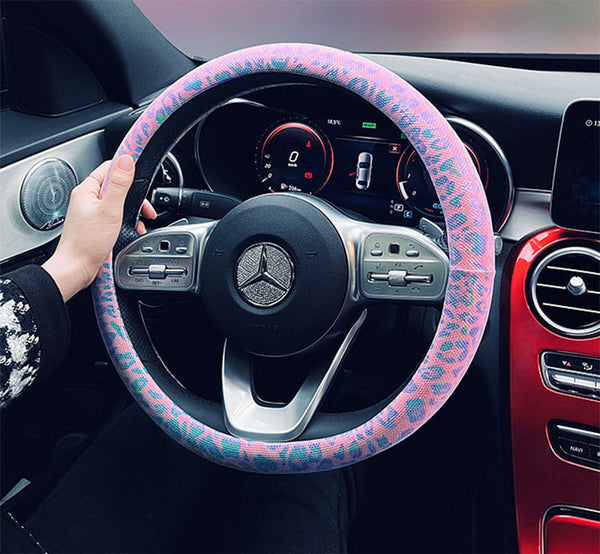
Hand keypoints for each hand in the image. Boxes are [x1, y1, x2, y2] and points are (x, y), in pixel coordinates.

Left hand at [42, 155, 156, 301]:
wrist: (76, 268)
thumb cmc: (87, 243)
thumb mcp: (109, 210)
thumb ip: (119, 184)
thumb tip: (126, 160)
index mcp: (87, 190)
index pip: (109, 168)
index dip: (127, 171)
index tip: (140, 173)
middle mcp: (88, 199)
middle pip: (116, 187)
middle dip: (134, 197)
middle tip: (145, 209)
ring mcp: (92, 213)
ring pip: (118, 203)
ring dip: (132, 211)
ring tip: (140, 222)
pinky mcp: (96, 225)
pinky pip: (115, 216)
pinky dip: (126, 222)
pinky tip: (132, 230)